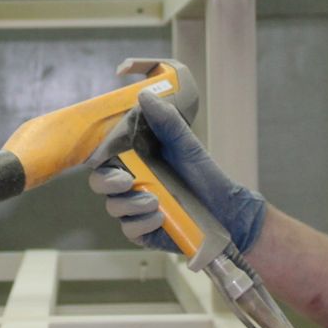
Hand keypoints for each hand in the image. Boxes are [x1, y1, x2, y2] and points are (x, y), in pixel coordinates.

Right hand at [86, 89, 267, 255]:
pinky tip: (159, 217)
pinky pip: (130, 230)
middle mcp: (131, 185)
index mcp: (137, 161)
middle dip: (108, 182)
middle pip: (101, 184)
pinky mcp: (144, 232)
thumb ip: (167, 121)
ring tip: (155, 202)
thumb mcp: (187, 145)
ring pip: (114, 208)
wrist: (228, 210)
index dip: (100, 159)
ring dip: (131, 204)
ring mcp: (136, 210)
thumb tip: (145, 96)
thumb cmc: (205, 176)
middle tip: (126, 181)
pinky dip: (141, 224)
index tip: (109, 157)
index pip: (105, 159)